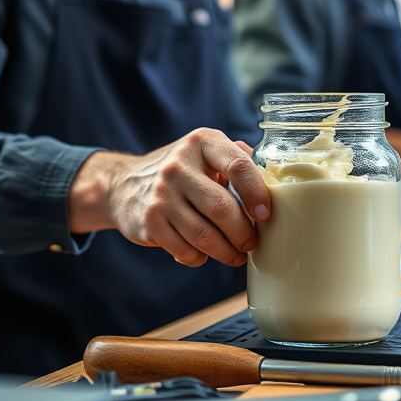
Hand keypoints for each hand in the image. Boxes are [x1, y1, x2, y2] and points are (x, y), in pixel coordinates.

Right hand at [67, 129, 269, 267]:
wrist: (123, 184)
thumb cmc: (180, 170)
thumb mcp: (205, 151)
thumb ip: (239, 159)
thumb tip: (277, 181)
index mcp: (202, 142)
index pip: (238, 165)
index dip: (257, 193)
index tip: (265, 214)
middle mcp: (178, 166)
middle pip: (223, 209)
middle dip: (244, 234)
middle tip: (252, 243)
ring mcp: (161, 195)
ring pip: (205, 236)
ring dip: (226, 252)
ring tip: (236, 255)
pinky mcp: (150, 222)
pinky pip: (186, 251)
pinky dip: (200, 258)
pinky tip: (204, 253)